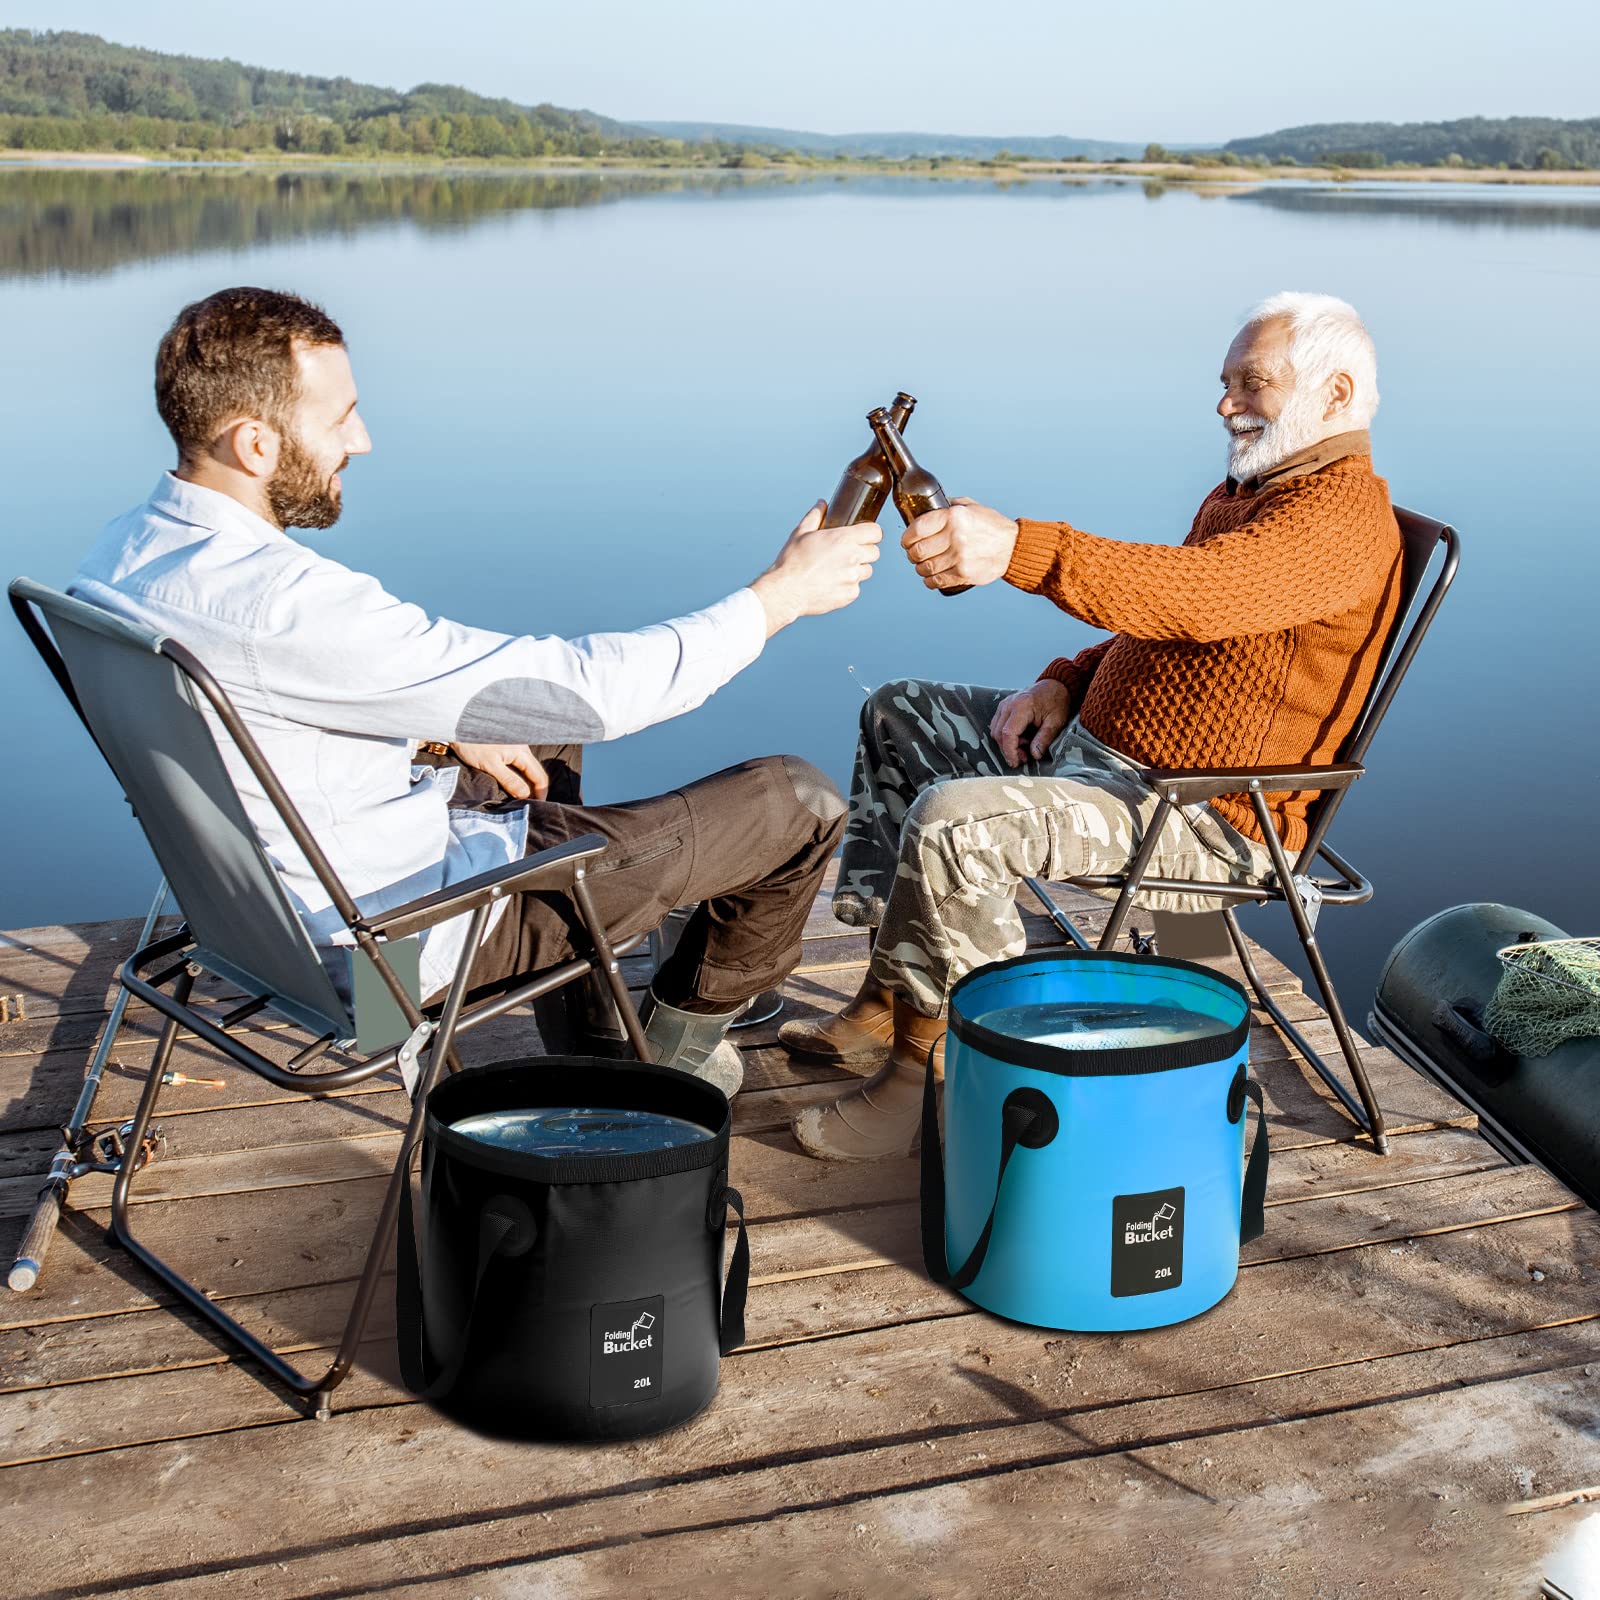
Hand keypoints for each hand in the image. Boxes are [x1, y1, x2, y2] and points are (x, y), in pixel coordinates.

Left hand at [448, 743, 549, 800]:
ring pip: (527, 769)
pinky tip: (513, 784)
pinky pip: (519, 765)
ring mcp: (515, 747)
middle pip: (536, 773)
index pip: (539, 777)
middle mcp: (522, 749)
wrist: (459, 724)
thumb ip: (509, 780)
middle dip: (535, 790)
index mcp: (522, 752)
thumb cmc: (473, 743)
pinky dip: (519, 776)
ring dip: (527, 784)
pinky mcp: (507, 747)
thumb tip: (525, 795)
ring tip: (521, 798)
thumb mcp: (490, 765)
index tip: (536, 807)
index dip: (540, 794)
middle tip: (530, 806)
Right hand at [750, 500, 882, 635]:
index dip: (871, 533)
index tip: (865, 536)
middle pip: (875, 552)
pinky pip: (856, 588)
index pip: (875, 532)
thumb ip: (815, 516)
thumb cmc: (792, 562)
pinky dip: (848, 586)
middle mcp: (853, 557)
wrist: (786, 591)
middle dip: (865, 551)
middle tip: (849, 553)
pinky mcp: (850, 594)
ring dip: (858, 569)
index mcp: (843, 539)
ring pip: (867, 571)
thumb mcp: (801, 533)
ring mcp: (853, 578)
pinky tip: (832, 583)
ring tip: (838, 570)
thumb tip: (822, 503)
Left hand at [902, 498, 1018, 590]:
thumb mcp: (970, 507)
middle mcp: (955, 536)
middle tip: (914, 554)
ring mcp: (959, 557)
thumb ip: (948, 506)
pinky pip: (936, 581)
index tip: (906, 541)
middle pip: (918, 551)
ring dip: (920, 568)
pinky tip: (931, 576)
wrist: (1012, 547)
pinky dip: (929, 581)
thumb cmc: (991, 526)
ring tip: (923, 565)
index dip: (907, 538)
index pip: (917, 529)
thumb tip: (926, 507)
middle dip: (911, 554)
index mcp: (954, 516)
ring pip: (925, 568)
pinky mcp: (963, 574)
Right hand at [989, 680, 1070, 765]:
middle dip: (1009, 750)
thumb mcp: (1056, 722)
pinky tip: (1021, 739)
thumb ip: (1044, 739)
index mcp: (1022, 706)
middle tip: (1025, 758)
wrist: (1055, 685)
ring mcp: (1004, 704)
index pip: (1008, 733)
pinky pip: (998, 725)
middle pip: (998, 734)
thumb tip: (1034, 755)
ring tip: (1025, 748)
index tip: (1016, 763)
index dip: (1010, 751)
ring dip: (1007, 744)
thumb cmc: (1057, 701)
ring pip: (995, 731)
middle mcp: (1009, 704)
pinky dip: (1006, 736)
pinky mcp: (1003, 707)